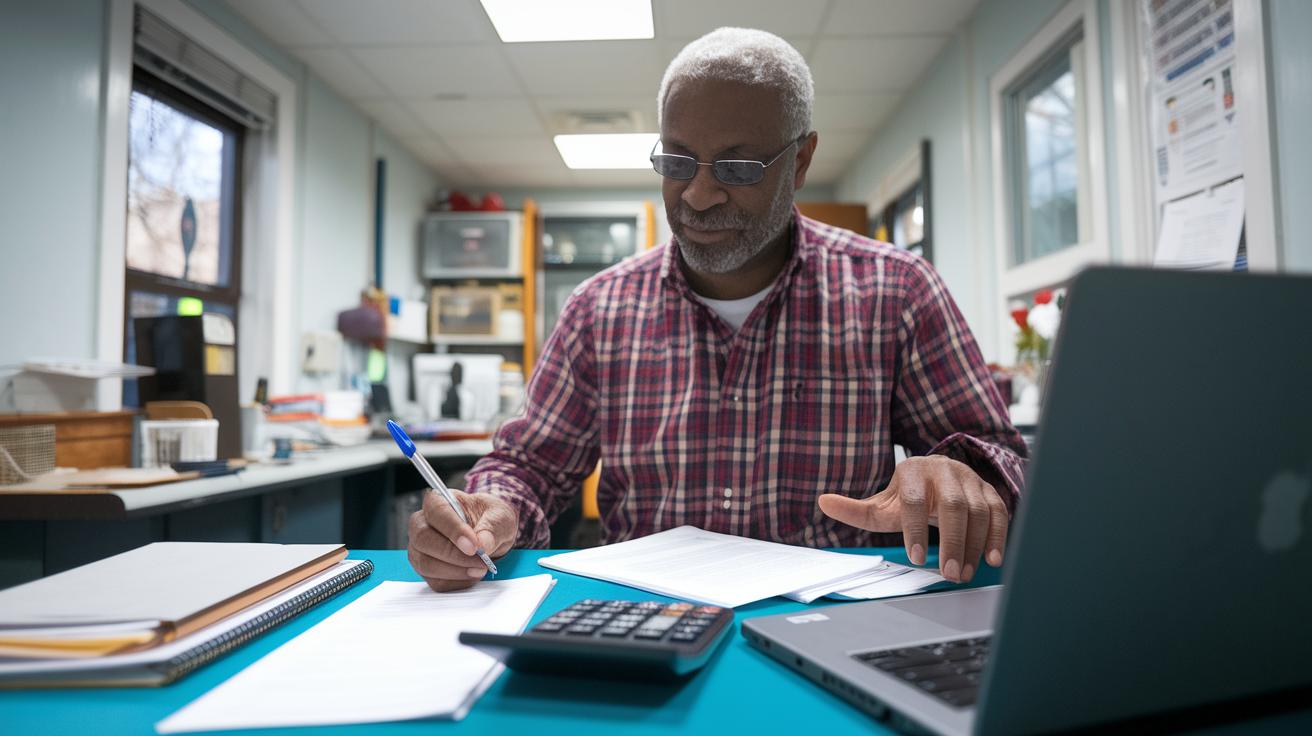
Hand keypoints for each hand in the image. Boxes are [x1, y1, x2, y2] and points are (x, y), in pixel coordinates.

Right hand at [407, 489, 517, 591]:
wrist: (490, 534)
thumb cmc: (490, 519)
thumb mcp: (500, 517)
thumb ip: (492, 527)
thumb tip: (482, 544)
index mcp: (438, 501)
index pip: (436, 511)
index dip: (453, 530)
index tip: (473, 546)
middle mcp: (422, 523)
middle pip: (423, 539)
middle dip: (453, 555)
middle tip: (481, 561)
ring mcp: (420, 548)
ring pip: (425, 563)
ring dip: (456, 571)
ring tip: (480, 568)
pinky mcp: (426, 569)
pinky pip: (435, 581)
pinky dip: (457, 582)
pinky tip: (473, 574)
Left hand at [817, 456, 1007, 582]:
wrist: (936, 478)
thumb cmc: (906, 497)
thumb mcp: (881, 504)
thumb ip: (854, 509)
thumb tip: (822, 502)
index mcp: (913, 471)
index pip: (914, 500)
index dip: (915, 529)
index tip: (915, 558)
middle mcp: (944, 470)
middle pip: (953, 505)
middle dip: (951, 541)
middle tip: (948, 574)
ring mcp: (970, 479)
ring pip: (978, 510)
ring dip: (973, 545)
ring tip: (963, 573)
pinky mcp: (989, 490)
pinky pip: (999, 512)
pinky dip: (998, 536)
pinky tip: (992, 560)